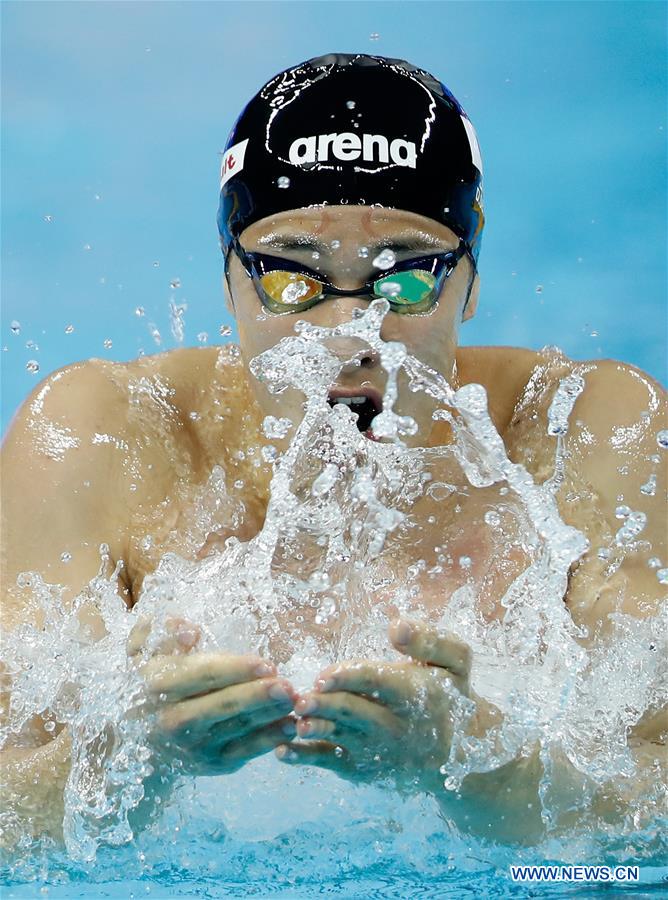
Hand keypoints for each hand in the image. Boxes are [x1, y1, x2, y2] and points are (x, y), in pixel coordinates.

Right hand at [127, 616, 297, 775]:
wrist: (139, 741)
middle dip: (257, 696)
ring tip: (295, 701)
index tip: (266, 664)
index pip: (203, 675)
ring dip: (269, 716)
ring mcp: (193, 745)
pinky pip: (243, 751)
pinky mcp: (211, 763)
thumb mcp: (144, 652)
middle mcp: (173, 720)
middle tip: (288, 686)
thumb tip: (190, 630)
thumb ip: (162, 633)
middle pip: (222, 705)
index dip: (236, 669)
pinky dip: (268, 741)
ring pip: (237, 729)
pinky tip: (289, 727)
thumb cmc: (151, 684)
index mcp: (159, 686)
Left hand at [275, 618, 493, 792]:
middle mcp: (394, 725)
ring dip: (312, 729)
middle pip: (353, 713)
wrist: (460, 751)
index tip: (325, 675)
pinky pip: (330, 762)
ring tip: (293, 722)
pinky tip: (282, 750)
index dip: (349, 678)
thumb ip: (430, 640)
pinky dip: (305, 757)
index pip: (377, 683)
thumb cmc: (450, 695)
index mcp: (413, 694)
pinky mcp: (362, 768)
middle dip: (325, 705)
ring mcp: (377, 750)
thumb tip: (396, 625)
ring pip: (338, 738)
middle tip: (301, 698)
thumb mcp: (456, 661)